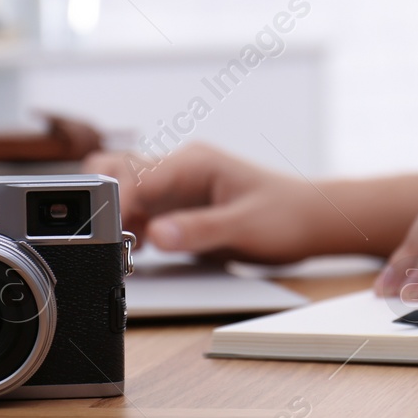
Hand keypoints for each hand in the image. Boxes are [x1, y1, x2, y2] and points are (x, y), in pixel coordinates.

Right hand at [84, 143, 333, 262]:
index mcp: (193, 163)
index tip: (109, 234)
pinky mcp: (177, 208)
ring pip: (125, 192)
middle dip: (106, 202)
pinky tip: (138, 255)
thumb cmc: (286, 216)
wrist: (310, 220)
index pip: (136, 175)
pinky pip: (141, 213)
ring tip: (125, 253)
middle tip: (113, 240)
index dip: (116, 204)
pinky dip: (131, 231)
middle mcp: (178, 169)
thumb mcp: (245, 226)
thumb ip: (200, 229)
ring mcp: (176, 187)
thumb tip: (157, 234)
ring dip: (118, 220)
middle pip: (117, 170)